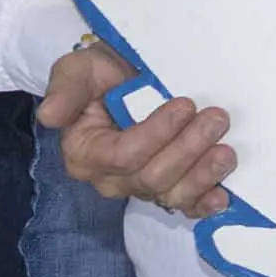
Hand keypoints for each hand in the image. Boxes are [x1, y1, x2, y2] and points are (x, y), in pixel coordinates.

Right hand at [40, 37, 233, 218]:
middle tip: (216, 119)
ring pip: (171, 194)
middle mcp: (111, 177)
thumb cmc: (100, 72)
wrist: (126, 73)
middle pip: (151, 177)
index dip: (156, 135)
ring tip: (226, 152)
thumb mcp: (78, 70)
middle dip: (187, 150)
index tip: (184, 105)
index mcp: (85, 153)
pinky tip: (222, 197)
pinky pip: (185, 206)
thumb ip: (66, 90)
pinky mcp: (169, 186)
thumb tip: (49, 115)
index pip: (122, 156)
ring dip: (202, 175)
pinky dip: (204, 204)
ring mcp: (142, 185)